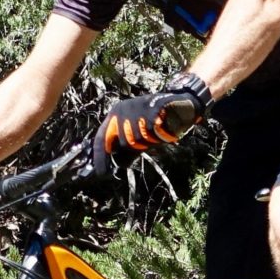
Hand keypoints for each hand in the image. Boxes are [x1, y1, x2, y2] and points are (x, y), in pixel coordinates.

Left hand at [86, 74, 210, 181]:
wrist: (179, 105)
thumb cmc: (157, 122)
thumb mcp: (138, 134)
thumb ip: (127, 147)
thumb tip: (119, 165)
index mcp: (114, 113)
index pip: (100, 138)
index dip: (100, 157)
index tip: (101, 173)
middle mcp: (121, 108)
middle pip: (123, 142)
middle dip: (136, 147)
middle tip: (147, 142)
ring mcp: (135, 107)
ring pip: (137, 139)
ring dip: (149, 141)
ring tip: (156, 131)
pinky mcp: (150, 107)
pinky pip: (150, 132)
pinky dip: (157, 135)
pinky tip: (161, 128)